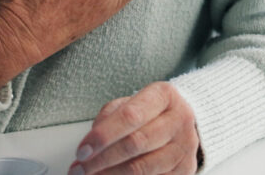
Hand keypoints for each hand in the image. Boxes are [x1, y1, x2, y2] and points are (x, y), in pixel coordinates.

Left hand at [70, 82, 200, 174]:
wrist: (183, 125)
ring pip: (142, 168)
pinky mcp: (185, 170)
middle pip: (135, 144)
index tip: (81, 151)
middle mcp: (179, 120)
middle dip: (101, 160)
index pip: (131, 116)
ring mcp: (184, 147)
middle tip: (79, 169)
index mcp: (164, 96)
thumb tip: (89, 147)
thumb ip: (109, 118)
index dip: (103, 136)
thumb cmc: (150, 113)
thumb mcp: (130, 104)